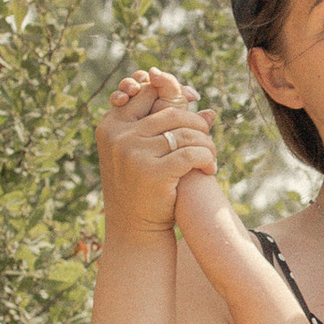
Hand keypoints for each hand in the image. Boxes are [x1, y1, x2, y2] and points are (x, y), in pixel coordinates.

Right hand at [97, 65, 217, 236]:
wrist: (134, 228)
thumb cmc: (142, 188)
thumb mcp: (147, 153)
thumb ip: (170, 129)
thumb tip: (211, 112)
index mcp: (111, 126)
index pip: (148, 95)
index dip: (174, 97)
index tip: (194, 113)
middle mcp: (119, 136)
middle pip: (172, 113)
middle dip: (197, 126)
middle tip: (207, 141)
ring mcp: (133, 153)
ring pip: (186, 134)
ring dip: (206, 145)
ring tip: (211, 158)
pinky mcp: (153, 172)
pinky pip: (192, 154)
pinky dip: (207, 159)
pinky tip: (210, 170)